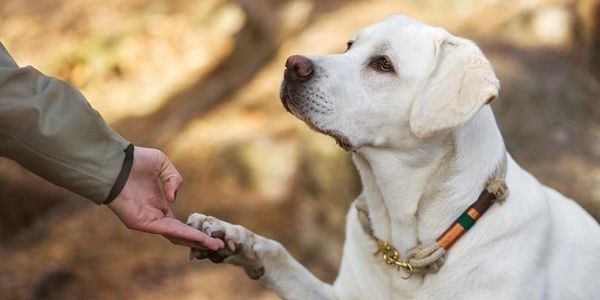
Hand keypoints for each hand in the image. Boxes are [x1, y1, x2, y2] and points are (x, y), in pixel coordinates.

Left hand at [107, 146, 223, 249]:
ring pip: (176, 235)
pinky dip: (185, 234)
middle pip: (179, 234)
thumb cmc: (135, 161)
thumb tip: (172, 199)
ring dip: (196, 241)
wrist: (116, 162)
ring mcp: (148, 221)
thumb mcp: (163, 164)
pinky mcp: (142, 223)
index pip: (178, 223)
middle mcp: (154, 215)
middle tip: (217, 246)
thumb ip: (174, 179)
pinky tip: (199, 238)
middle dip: (199, 240)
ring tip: (214, 245)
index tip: (210, 233)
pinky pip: (168, 231)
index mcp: (157, 203)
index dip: (194, 229)